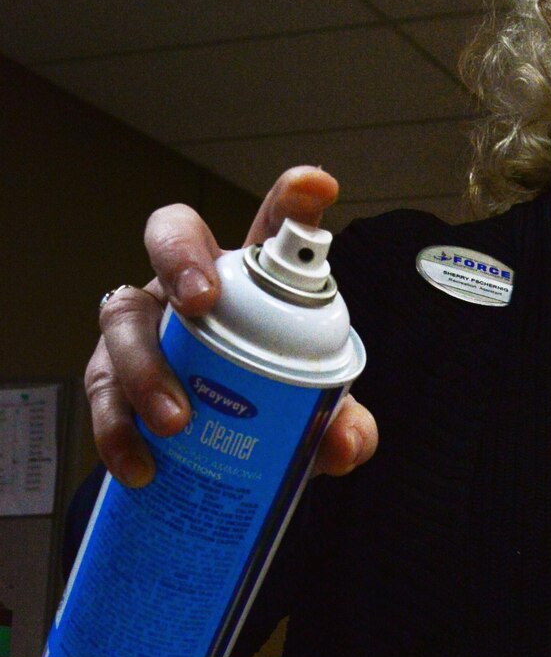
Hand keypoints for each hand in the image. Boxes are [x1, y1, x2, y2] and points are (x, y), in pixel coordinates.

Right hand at [85, 166, 377, 487]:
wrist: (210, 456)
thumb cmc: (266, 410)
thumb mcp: (308, 418)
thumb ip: (339, 427)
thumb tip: (344, 443)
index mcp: (247, 281)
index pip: (270, 225)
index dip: (290, 202)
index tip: (314, 190)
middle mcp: (188, 286)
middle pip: (170, 236)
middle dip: (180, 258)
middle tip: (199, 303)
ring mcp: (142, 325)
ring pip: (123, 318)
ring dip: (144, 367)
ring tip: (175, 422)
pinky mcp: (108, 375)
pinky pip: (101, 394)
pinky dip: (117, 433)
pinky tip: (139, 466)